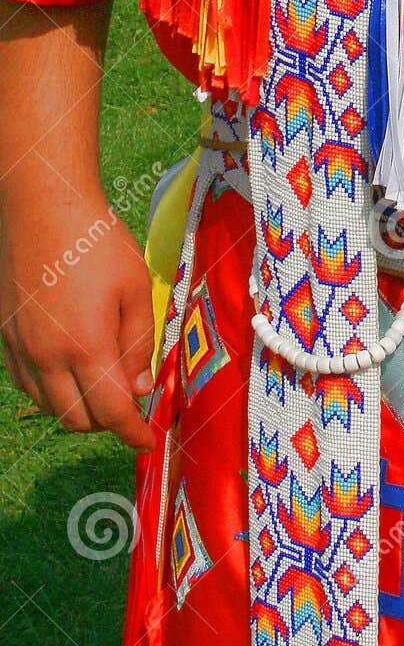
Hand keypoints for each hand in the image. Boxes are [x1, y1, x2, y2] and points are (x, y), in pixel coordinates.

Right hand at [0, 188, 155, 451]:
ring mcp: (20, 348)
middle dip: (107, 422)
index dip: (133, 433)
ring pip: (49, 406)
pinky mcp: (6, 335)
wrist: (42, 206)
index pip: (112, 412)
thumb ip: (139, 344)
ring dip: (78, 408)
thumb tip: (140, 387)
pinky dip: (51, 390)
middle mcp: (47, 356)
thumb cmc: (97, 242)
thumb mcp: (136, 289)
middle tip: (131, 404)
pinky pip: (27, 383)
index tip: (147, 439)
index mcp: (86, 347)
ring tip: (103, 386)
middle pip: (77, 419)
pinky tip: (69, 369)